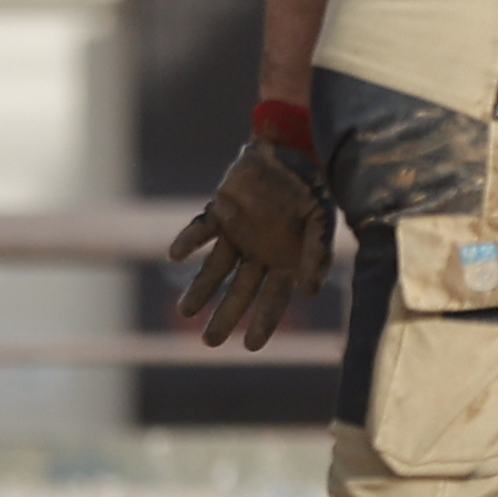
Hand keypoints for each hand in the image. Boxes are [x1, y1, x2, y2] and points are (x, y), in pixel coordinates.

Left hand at [167, 138, 333, 351]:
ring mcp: (238, 233)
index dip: (263, 322)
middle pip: (239, 291)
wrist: (293, 150)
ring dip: (200, 289)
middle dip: (226, 317)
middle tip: (209, 343)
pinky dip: (189, 241)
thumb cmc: (313, 188)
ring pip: (215, 268)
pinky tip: (176, 256)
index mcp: (285, 260)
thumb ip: (316, 256)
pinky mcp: (220, 210)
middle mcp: (259, 252)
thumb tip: (308, 293)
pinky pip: (201, 229)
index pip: (273, 299)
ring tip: (185, 311)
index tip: (251, 347)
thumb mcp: (321, 223)